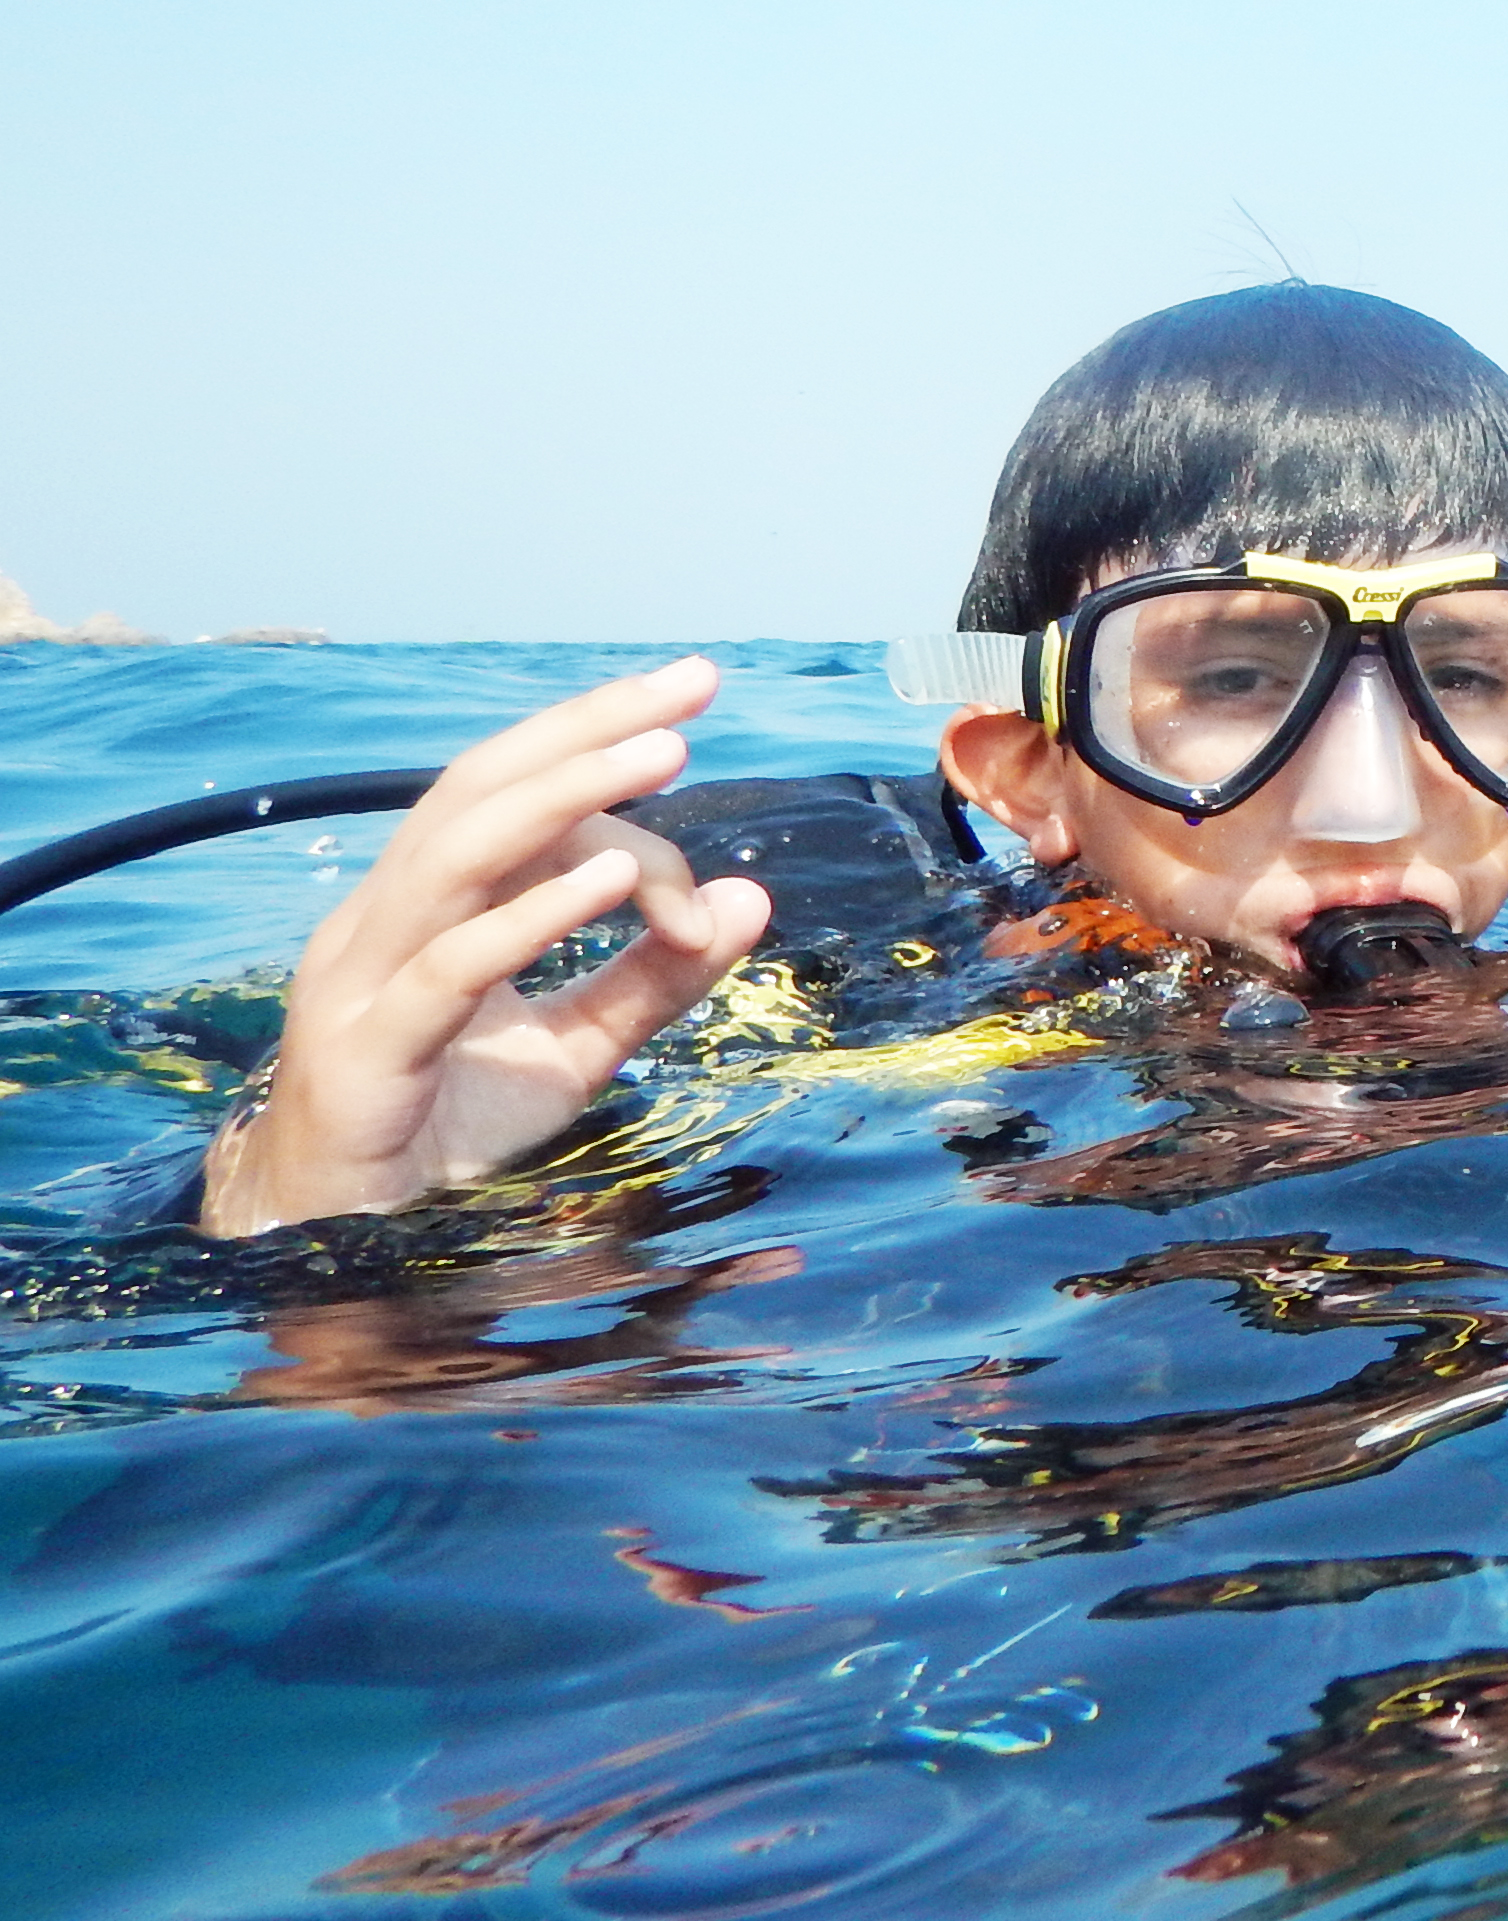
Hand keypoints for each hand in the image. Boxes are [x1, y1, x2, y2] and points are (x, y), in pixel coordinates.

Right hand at [203, 658, 775, 1235]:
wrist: (345, 1235)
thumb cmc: (450, 1126)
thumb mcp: (578, 1048)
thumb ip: (656, 980)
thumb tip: (749, 899)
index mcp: (426, 904)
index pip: (513, 796)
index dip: (608, 768)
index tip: (700, 741)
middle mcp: (384, 921)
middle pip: (478, 790)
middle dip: (585, 728)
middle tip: (690, 686)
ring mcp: (362, 982)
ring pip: (457, 855)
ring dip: (567, 797)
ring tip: (662, 754)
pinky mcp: (366, 1054)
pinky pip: (451, 969)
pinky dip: (534, 917)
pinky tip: (612, 883)